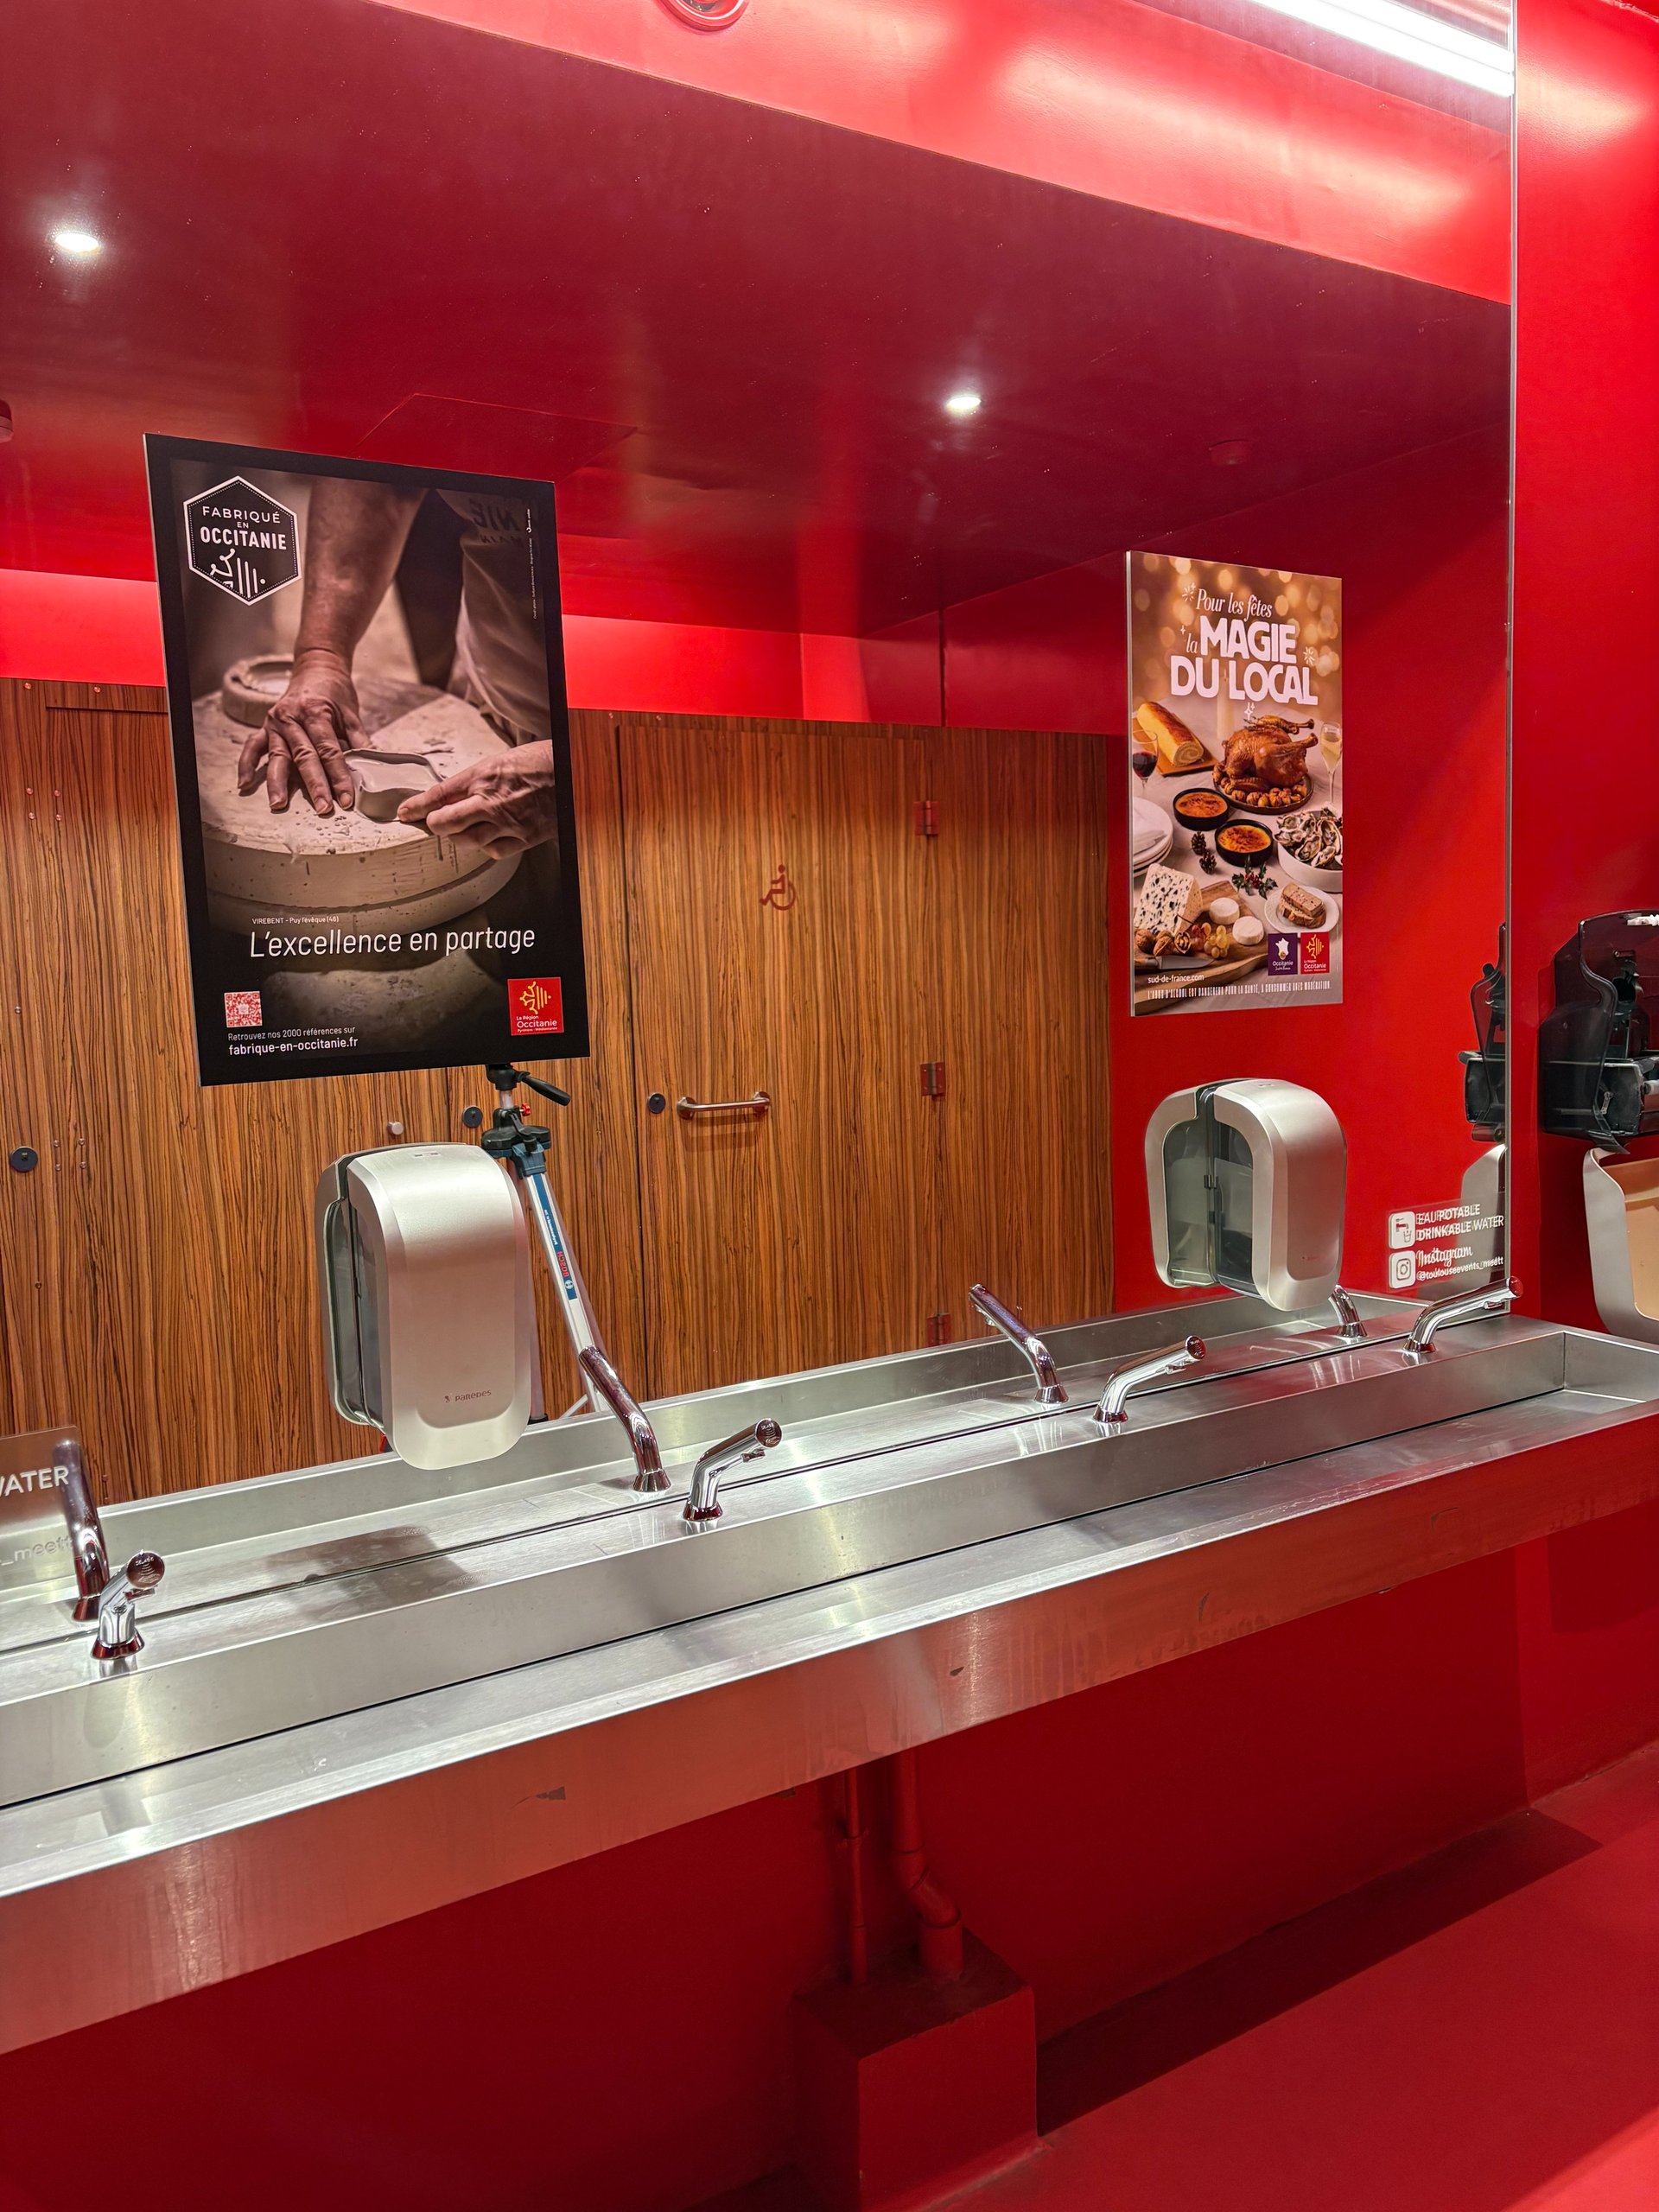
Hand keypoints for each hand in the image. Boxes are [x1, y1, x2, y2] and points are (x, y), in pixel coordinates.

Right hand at [237, 650, 363, 813]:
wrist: (316, 667)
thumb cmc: (335, 692)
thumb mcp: (351, 713)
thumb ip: (360, 741)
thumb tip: (373, 768)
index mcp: (316, 712)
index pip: (329, 750)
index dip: (338, 776)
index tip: (346, 798)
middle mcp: (291, 717)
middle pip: (303, 756)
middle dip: (314, 785)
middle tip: (323, 808)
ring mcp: (275, 722)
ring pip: (277, 756)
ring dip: (277, 782)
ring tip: (279, 804)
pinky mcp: (265, 726)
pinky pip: (253, 746)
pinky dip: (246, 765)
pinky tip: (244, 784)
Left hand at [396, 742, 559, 858]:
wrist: (572, 772)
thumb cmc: (537, 762)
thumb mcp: (498, 762)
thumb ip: (472, 781)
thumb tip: (447, 796)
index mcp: (483, 776)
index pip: (438, 795)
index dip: (416, 806)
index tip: (404, 813)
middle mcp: (491, 801)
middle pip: (445, 823)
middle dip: (432, 824)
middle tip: (430, 823)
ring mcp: (507, 822)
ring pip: (467, 841)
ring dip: (458, 836)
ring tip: (461, 829)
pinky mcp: (524, 838)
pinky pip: (493, 851)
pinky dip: (485, 847)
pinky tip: (487, 838)